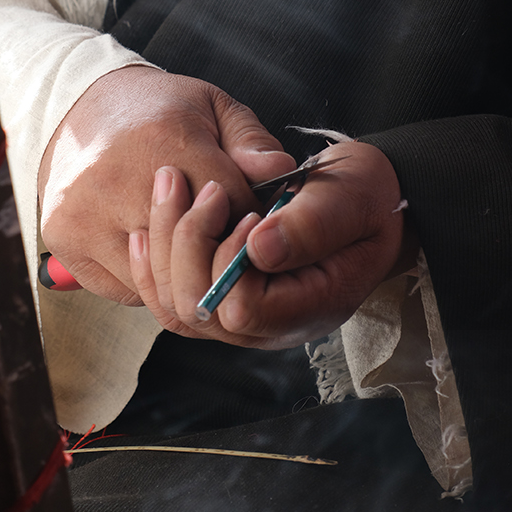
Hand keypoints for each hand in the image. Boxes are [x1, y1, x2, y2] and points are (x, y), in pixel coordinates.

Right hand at [37, 67, 295, 304]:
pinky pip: (126, 291)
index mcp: (162, 141)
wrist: (77, 108)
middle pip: (190, 253)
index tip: (253, 217)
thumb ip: (251, 141)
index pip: (228, 207)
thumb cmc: (158, 111)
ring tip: (191, 244)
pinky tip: (154, 249)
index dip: (250, 219)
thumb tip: (282, 171)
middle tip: (224, 237)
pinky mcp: (64, 241)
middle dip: (218, 253)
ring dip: (184, 275)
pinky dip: (148, 282)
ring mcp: (84, 216)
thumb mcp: (212, 107)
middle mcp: (115, 182)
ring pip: (157, 284)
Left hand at [128, 140, 413, 346]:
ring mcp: (242, 318)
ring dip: (165, 246)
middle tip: (204, 188)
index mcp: (312, 306)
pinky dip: (154, 263)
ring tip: (170, 185)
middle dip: (187, 245)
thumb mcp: (355, 197)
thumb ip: (314, 223)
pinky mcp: (221, 298)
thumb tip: (258, 248)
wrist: (362, 200)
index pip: (243, 308)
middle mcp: (272, 326)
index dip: (230, 260)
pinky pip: (170, 298)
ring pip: (176, 308)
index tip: (247, 209)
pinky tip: (147, 228)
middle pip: (199, 312)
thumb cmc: (364, 196)